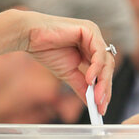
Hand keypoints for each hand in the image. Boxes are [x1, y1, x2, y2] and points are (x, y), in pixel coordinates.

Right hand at [0, 9, 114, 114]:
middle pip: (108, 69)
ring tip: (97, 97)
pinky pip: (99, 52)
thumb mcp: (69, 75)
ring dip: (103, 82)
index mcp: (91, 51)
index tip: (102, 109)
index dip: (104, 91)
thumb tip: (93, 104)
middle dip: (105, 89)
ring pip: (107, 62)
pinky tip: (89, 79)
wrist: (30, 37)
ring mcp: (94, 35)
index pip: (104, 73)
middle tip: (101, 105)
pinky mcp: (90, 30)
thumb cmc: (47, 51)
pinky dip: (96, 68)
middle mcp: (95, 42)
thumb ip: (82, 88)